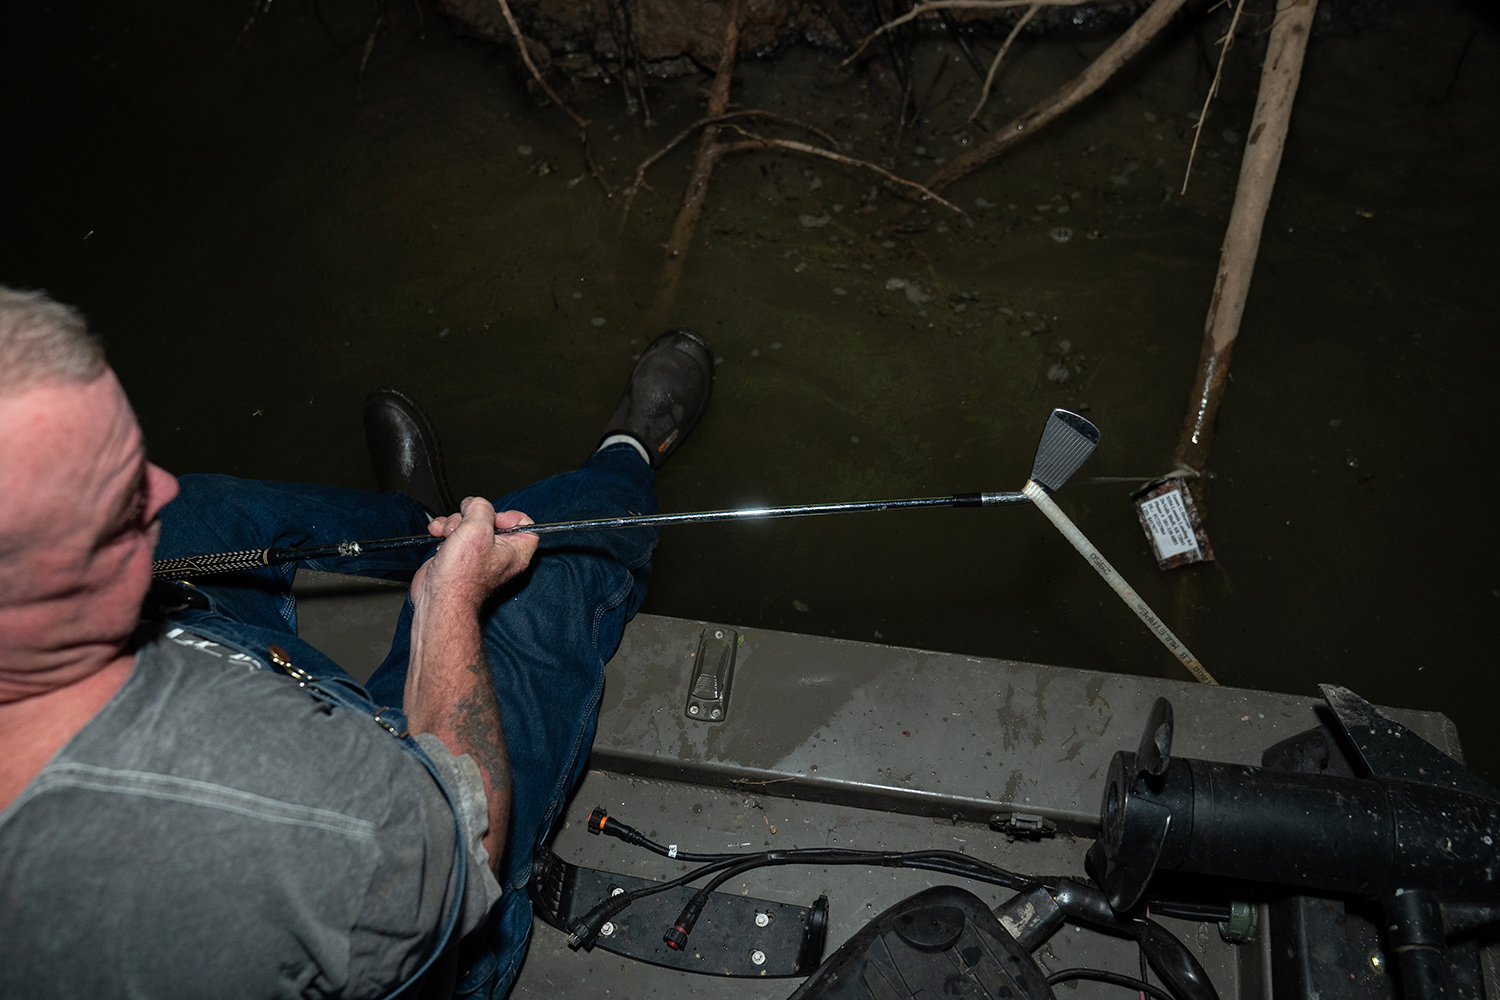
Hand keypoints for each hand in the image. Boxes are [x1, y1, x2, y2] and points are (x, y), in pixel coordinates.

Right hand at [411, 497, 537, 616]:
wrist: (438, 599)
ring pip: (468, 524)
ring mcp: (477, 555)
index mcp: (516, 550)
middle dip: (471, 516)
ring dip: (454, 522)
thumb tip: (474, 504)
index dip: (508, 515)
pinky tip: (438, 534)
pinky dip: (444, 530)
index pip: (524, 524)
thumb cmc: (461, 577)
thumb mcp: (477, 529)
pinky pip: (454, 534)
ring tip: (448, 532)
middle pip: (490, 520)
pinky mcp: (458, 557)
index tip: (493, 517)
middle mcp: (499, 554)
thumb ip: (481, 508)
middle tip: (464, 525)